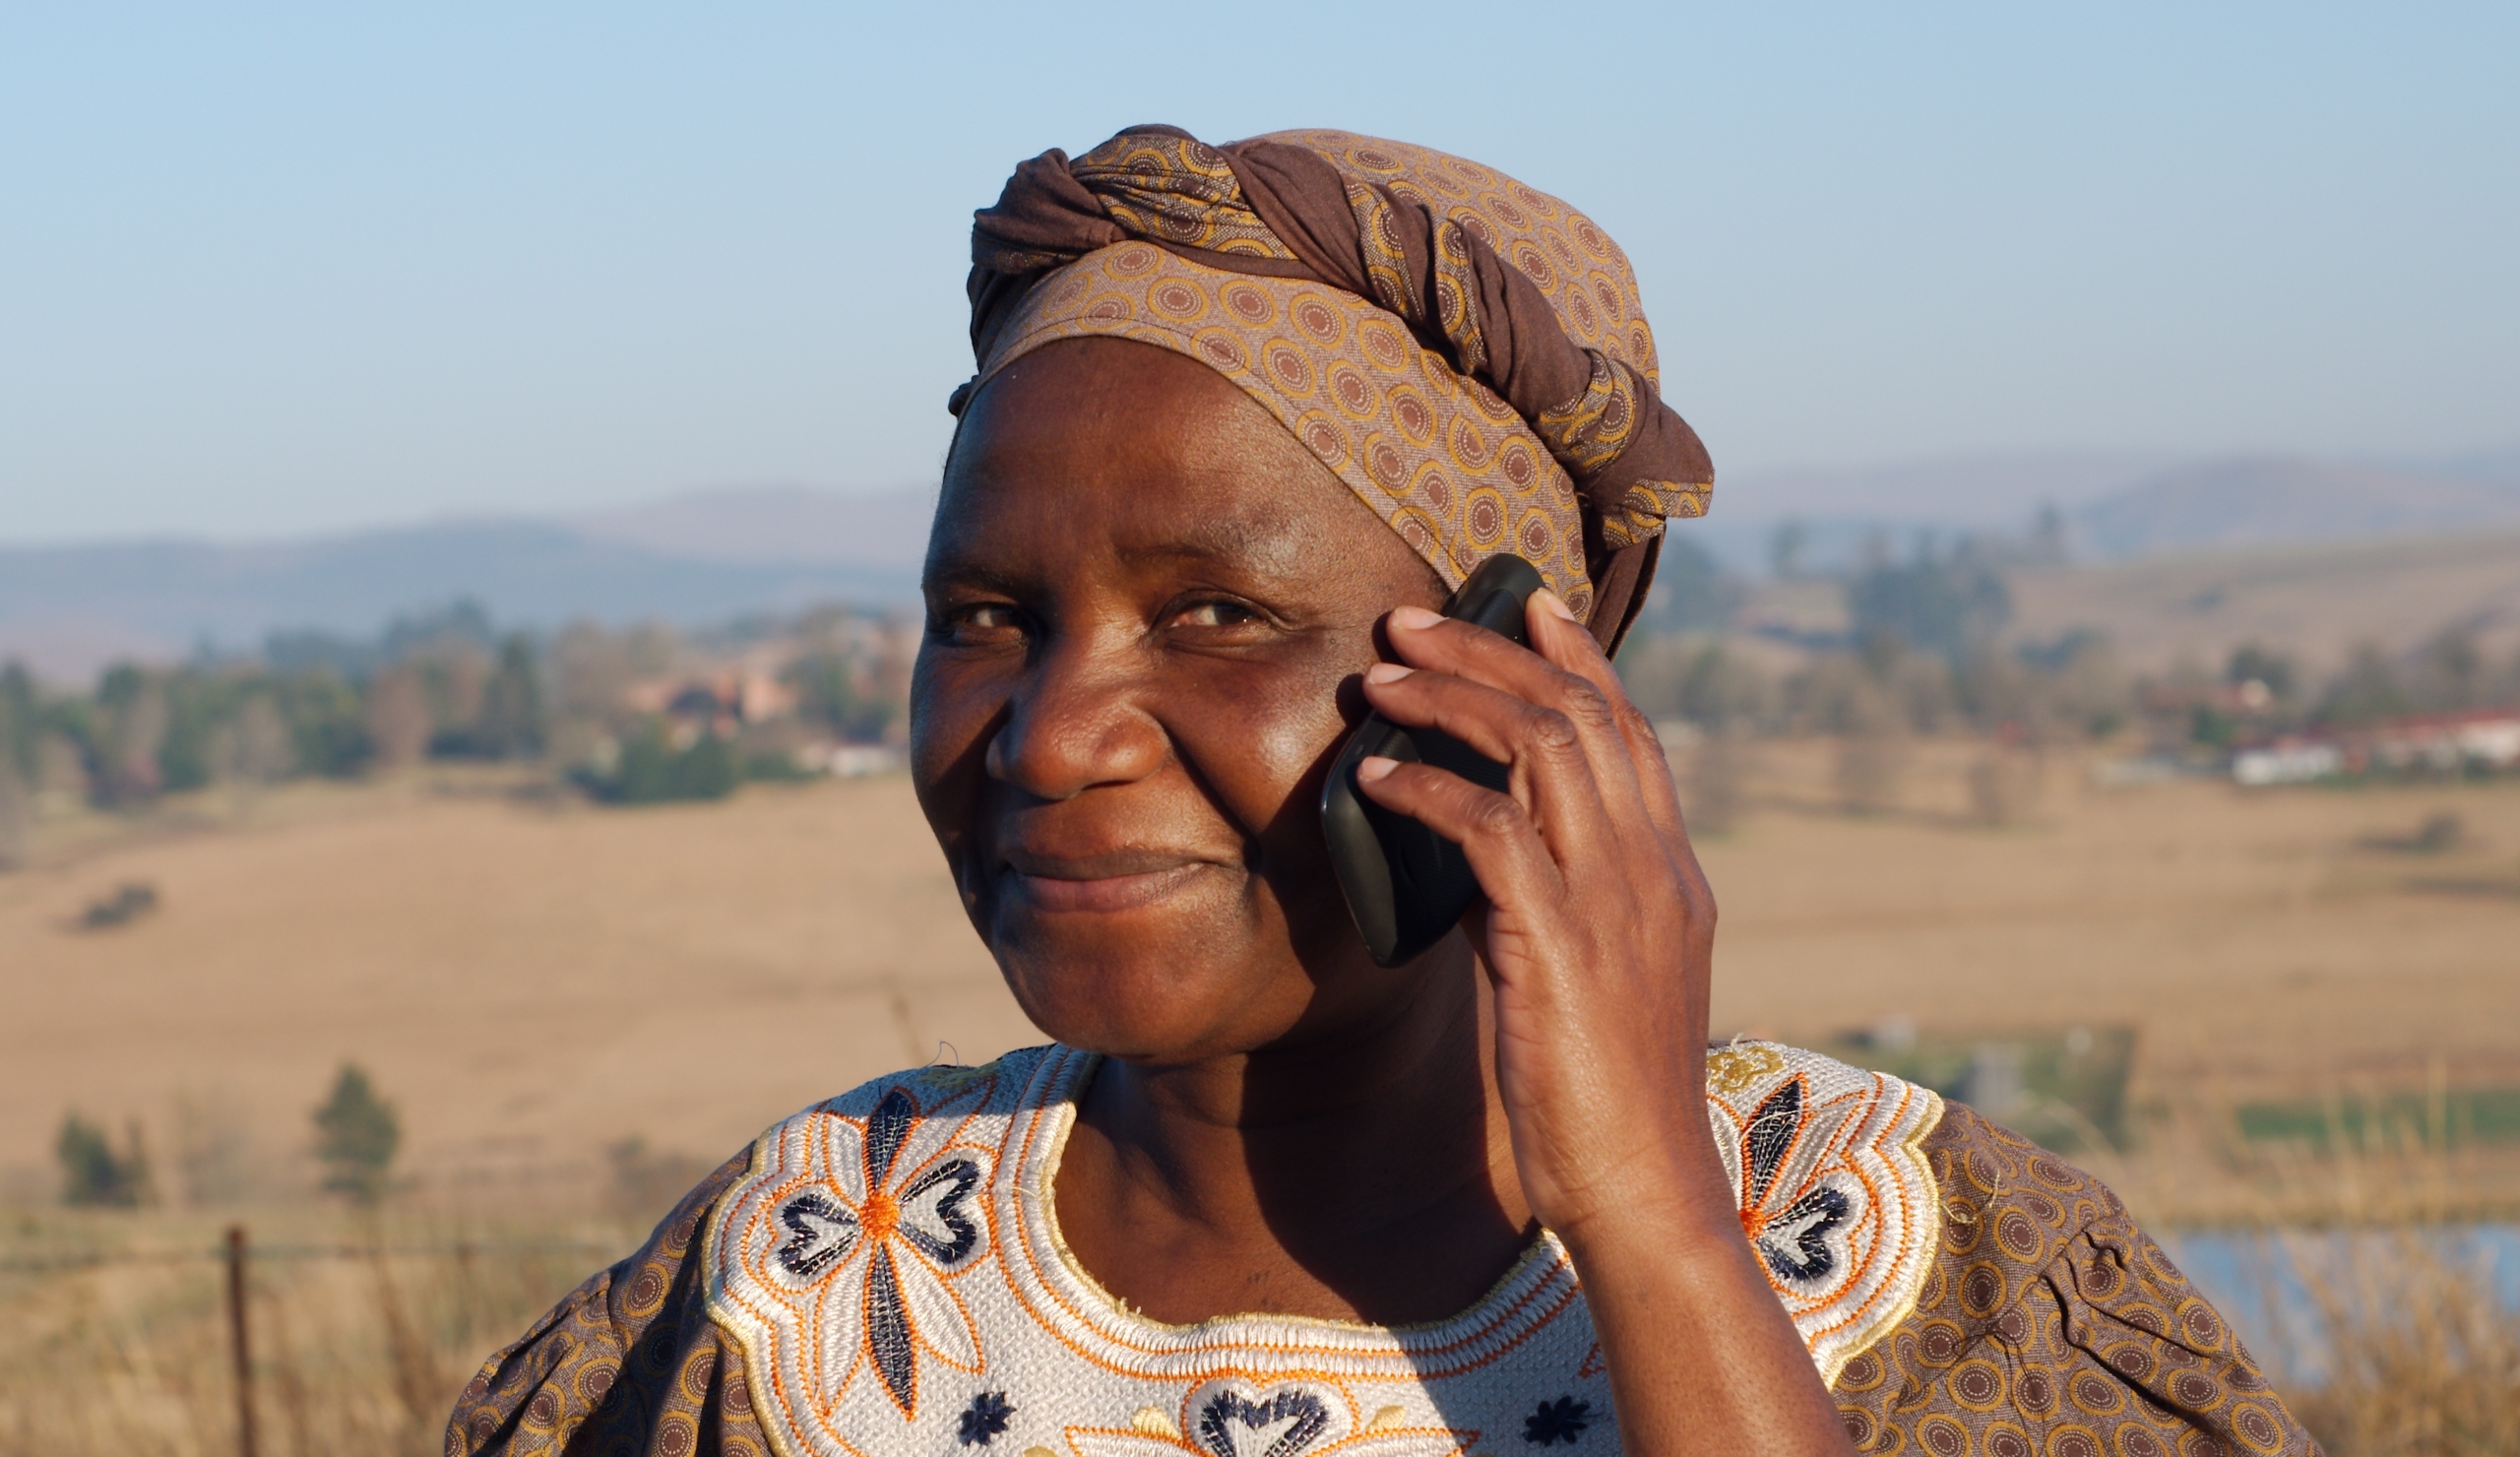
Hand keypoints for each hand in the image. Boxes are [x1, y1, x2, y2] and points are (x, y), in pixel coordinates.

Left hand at [1353, 590, 1721, 1238]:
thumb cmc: (1608, 1102)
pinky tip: (1376, 781)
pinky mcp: (1557, 944)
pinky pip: (1488, 829)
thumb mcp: (1601, 983)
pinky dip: (1426, 789)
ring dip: (1449, 699)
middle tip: (1410, 621)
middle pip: (1577, 714)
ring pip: (1537, 747)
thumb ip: (1562, 909)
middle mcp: (1652, 870)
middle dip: (1490, 650)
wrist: (1645, 1192)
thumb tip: (1487, 864)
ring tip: (1378, 677)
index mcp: (1671, 876)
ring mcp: (1612, 902)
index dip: (1579, 660)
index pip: (1630, 732)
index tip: (1529, 606)